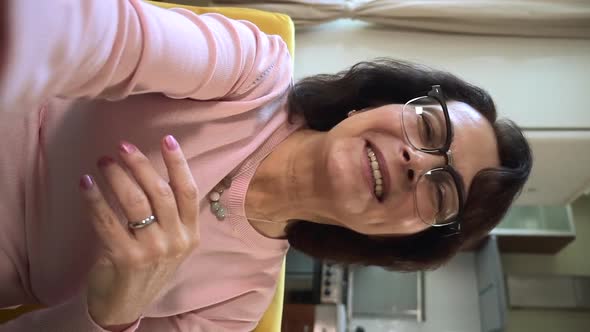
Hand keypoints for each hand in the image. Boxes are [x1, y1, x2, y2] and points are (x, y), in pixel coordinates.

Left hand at [79, 135, 198, 326]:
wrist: (126, 306)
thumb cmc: (147, 267)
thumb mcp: (170, 243)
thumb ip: (169, 215)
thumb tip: (151, 170)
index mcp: (191, 234)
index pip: (189, 191)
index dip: (178, 163)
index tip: (167, 139)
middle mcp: (176, 241)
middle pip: (161, 192)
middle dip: (141, 164)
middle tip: (122, 146)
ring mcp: (153, 251)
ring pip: (136, 203)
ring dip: (117, 177)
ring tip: (103, 162)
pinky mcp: (126, 259)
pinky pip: (108, 221)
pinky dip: (94, 199)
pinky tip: (85, 184)